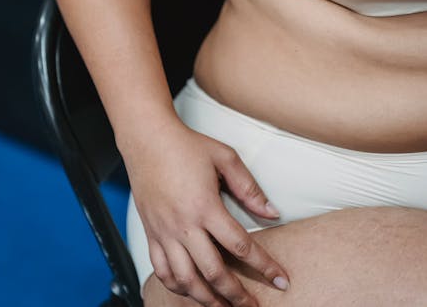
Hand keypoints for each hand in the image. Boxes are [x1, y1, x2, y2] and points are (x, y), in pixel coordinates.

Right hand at [123, 118, 289, 306]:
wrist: (147, 138)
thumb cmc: (186, 145)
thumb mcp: (224, 157)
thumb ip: (248, 188)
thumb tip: (271, 213)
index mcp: (205, 206)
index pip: (241, 245)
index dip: (264, 266)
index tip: (281, 279)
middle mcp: (183, 224)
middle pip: (214, 272)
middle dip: (237, 295)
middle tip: (252, 305)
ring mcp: (164, 232)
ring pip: (186, 279)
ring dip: (207, 299)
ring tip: (223, 306)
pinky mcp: (150, 232)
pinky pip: (162, 270)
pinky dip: (177, 286)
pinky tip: (191, 290)